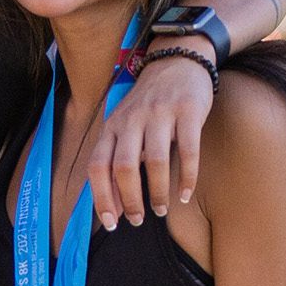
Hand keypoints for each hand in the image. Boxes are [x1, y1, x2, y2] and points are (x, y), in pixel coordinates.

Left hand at [88, 36, 215, 226]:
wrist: (178, 62)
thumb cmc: (148, 105)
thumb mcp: (124, 127)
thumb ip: (117, 160)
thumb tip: (113, 206)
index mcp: (112, 126)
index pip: (97, 166)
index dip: (101, 197)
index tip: (110, 223)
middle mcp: (132, 120)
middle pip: (123, 167)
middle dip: (130, 200)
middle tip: (138, 219)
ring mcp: (160, 114)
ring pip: (155, 162)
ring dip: (158, 192)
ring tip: (162, 209)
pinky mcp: (188, 112)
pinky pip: (188, 151)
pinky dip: (187, 177)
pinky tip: (185, 194)